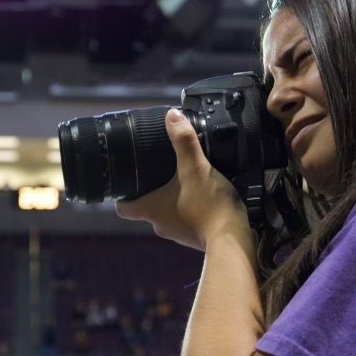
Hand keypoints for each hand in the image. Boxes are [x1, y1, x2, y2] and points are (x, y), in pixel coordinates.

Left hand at [115, 109, 250, 250]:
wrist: (234, 238)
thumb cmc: (209, 206)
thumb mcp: (195, 167)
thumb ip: (183, 141)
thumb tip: (172, 116)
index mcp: (151, 209)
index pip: (123, 208)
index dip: (121, 196)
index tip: (126, 183)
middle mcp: (160, 225)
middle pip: (147, 207)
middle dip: (153, 191)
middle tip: (161, 172)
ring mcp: (178, 234)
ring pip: (168, 214)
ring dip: (174, 200)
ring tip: (186, 181)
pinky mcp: (195, 237)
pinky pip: (187, 221)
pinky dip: (192, 210)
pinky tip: (204, 197)